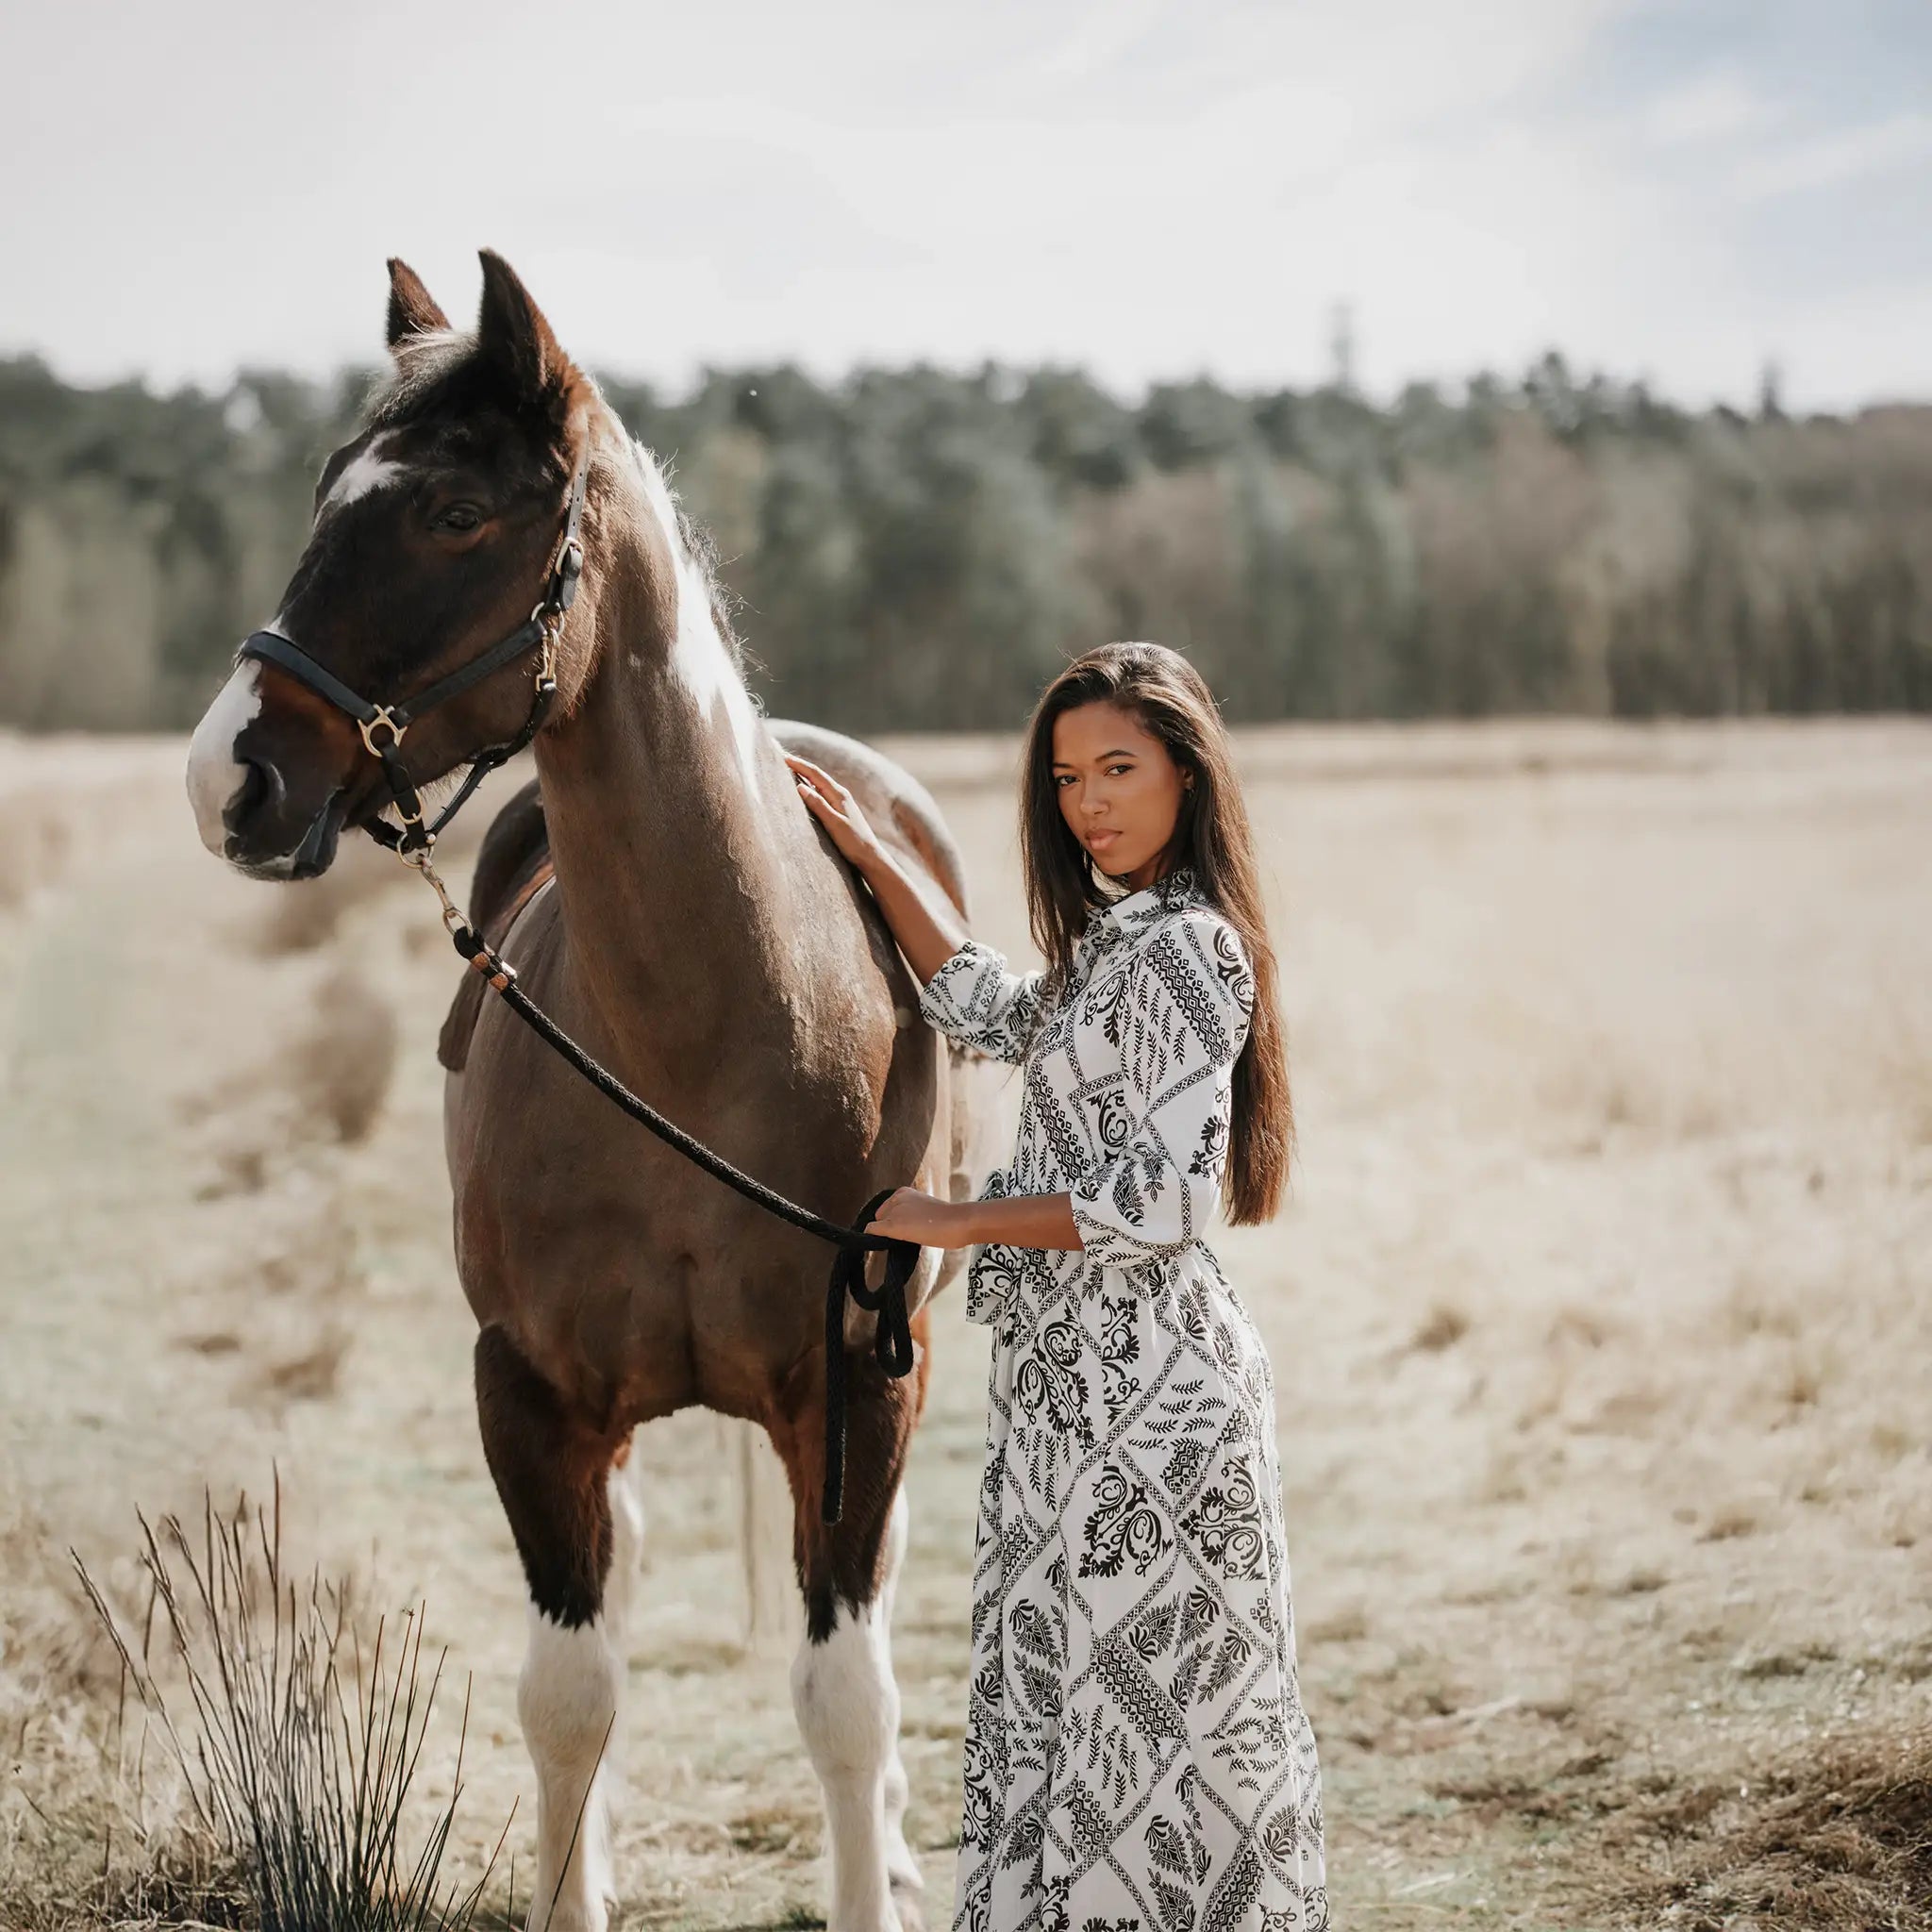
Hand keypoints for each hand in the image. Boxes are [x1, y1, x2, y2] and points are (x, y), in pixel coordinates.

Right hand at [786, 754, 885, 872]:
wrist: (870, 856)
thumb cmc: (853, 842)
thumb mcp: (834, 823)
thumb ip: (818, 805)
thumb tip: (800, 787)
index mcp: (839, 795)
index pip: (815, 774)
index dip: (798, 764)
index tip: (782, 757)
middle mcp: (840, 794)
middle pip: (816, 775)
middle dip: (799, 766)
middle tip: (782, 757)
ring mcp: (841, 802)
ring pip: (819, 783)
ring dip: (804, 774)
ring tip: (789, 768)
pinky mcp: (840, 810)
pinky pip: (822, 792)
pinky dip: (810, 786)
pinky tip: (805, 788)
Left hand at [865, 1186, 978, 1248]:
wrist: (958, 1222)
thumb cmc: (950, 1220)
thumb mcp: (927, 1211)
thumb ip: (913, 1215)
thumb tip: (905, 1228)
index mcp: (905, 1192)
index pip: (888, 1209)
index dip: (895, 1221)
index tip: (908, 1229)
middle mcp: (896, 1198)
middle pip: (882, 1216)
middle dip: (891, 1226)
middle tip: (910, 1235)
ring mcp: (894, 1211)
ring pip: (879, 1225)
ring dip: (887, 1234)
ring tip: (909, 1238)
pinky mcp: (893, 1225)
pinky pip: (873, 1230)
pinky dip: (872, 1237)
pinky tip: (879, 1242)